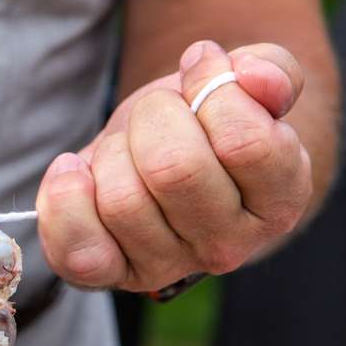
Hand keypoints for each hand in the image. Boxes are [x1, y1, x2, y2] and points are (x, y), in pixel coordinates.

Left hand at [36, 40, 312, 291]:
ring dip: (111, 153)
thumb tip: (257, 78)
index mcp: (279, 199)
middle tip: (154, 113)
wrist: (154, 156)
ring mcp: (167, 266)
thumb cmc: (201, 121)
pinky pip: (79, 249)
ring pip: (123, 201)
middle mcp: (230, 245)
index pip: (246, 142)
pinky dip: (66, 197)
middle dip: (153, 117)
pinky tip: (76, 170)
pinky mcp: (108, 274)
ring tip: (124, 148)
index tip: (198, 75)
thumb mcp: (240, 85)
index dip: (213, 91)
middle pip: (175, 169)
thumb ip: (270, 71)